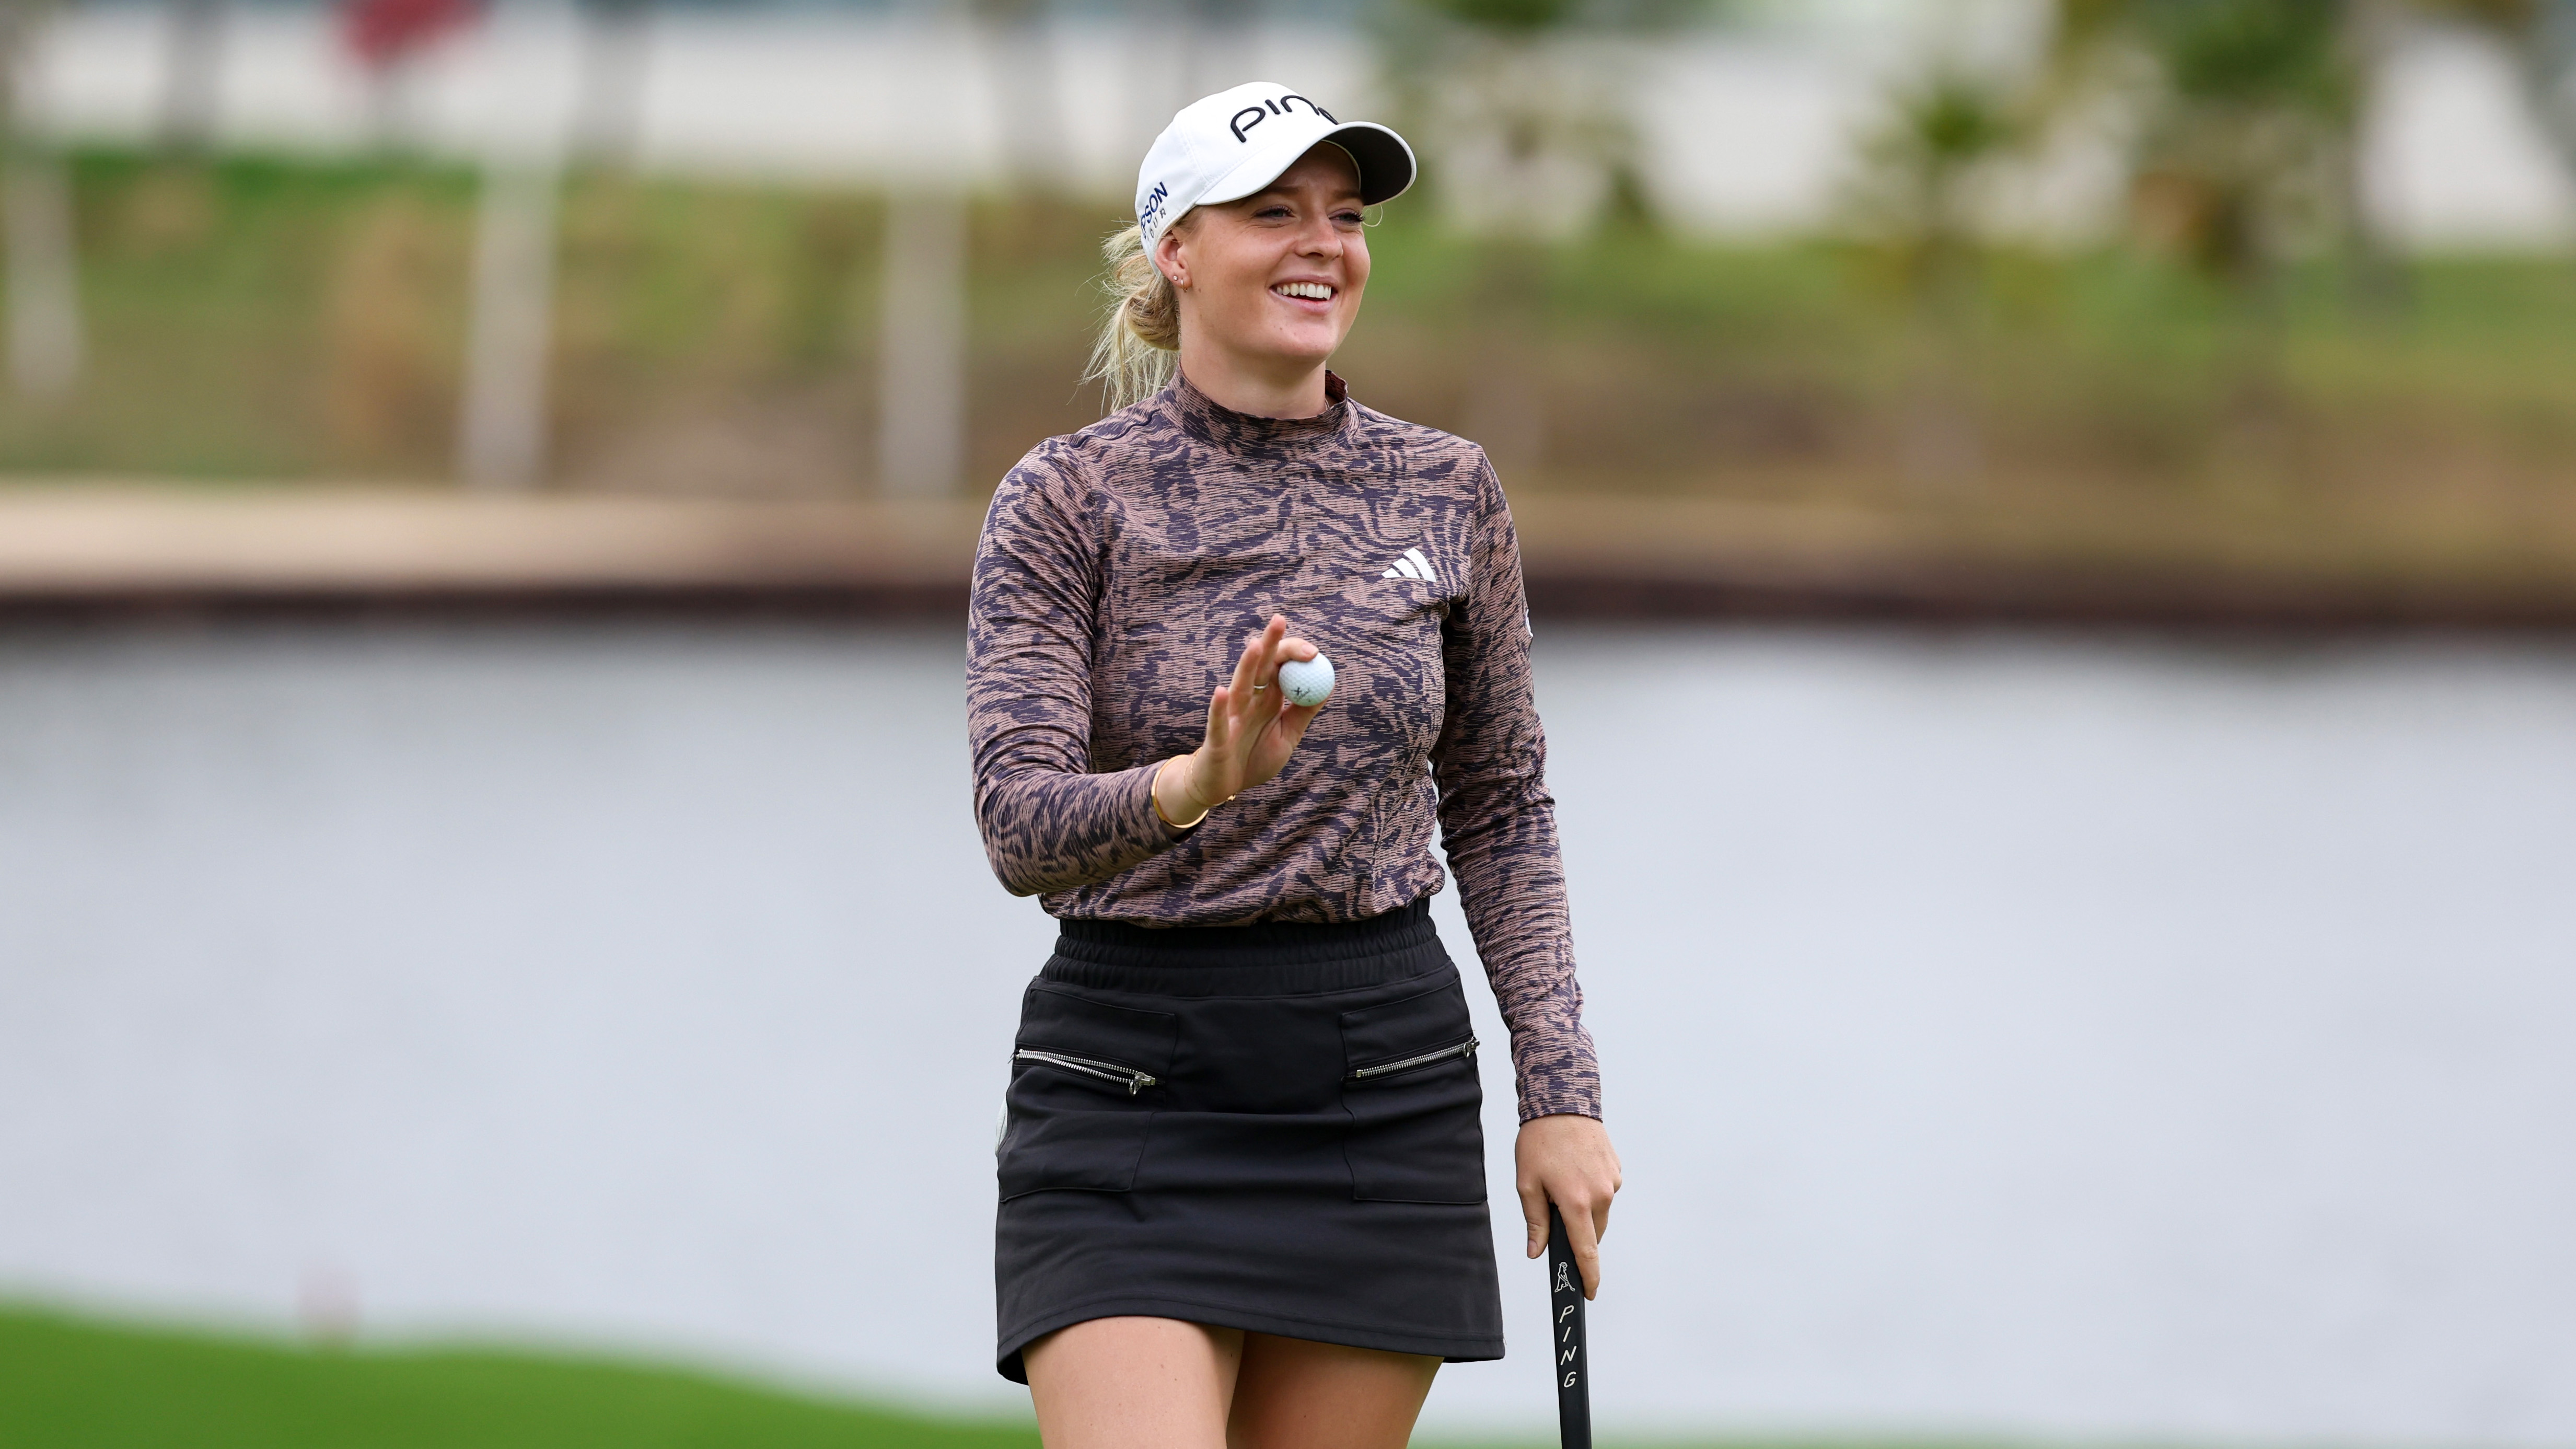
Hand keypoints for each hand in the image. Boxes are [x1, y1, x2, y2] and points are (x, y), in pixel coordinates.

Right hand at [1153, 615, 1324, 824]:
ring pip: (1240, 686)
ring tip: (1255, 644)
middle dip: (1270, 643)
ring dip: (1247, 665)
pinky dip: (1219, 707)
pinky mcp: (1217, 738)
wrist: (1224, 787)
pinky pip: (1218, 721)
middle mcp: (1249, 701)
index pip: (1279, 666)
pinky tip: (1221, 692)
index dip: (1294, 654)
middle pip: (1260, 666)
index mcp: (1267, 698)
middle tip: (1280, 619)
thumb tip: (1327, 685)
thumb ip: (1303, 712)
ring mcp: (1231, 717)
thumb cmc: (1254, 758)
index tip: (1314, 651)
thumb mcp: (1288, 736)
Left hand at [1516, 1114, 1620, 1298]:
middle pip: (1592, 1232)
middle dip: (1577, 1231)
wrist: (1562, 1103)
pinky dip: (1591, 1189)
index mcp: (1576, 1202)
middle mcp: (1600, 1195)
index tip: (1590, 1293)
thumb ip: (1535, 1222)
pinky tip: (1575, 1170)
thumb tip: (1536, 1251)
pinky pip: (1604, 1191)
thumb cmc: (1539, 1143)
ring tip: (1563, 1180)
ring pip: (1599, 1211)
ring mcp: (1612, 1181)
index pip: (1586, 1251)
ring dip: (1584, 1208)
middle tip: (1555, 1208)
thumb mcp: (1527, 1184)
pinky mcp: (1617, 1170)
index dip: (1589, 1276)